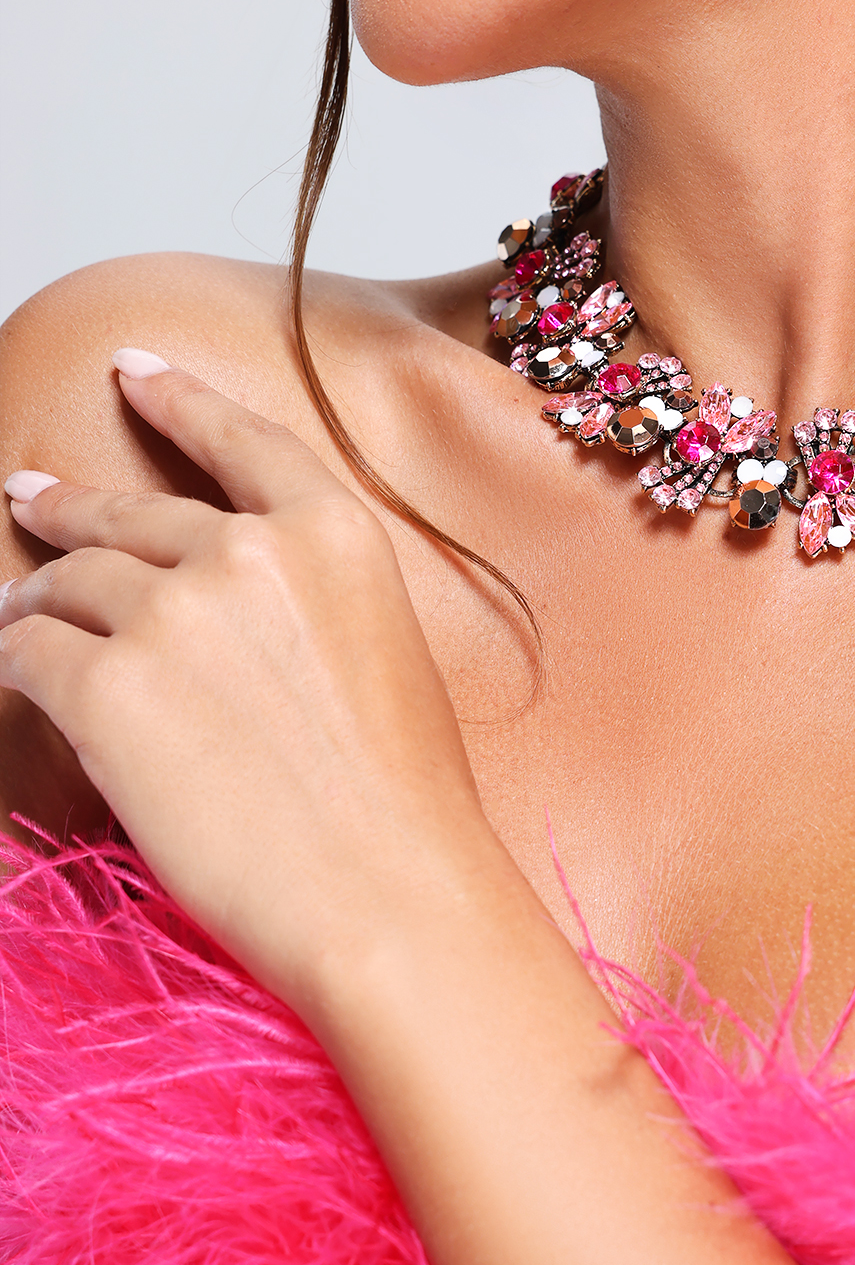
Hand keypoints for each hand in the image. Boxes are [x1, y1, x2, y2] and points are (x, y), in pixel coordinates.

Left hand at [0, 352, 518, 1015]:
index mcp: (335, 535)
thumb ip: (302, 605)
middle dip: (69, 506)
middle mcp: (248, 552)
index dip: (179, 400)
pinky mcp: (103, 686)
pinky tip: (16, 676)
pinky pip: (30, 656)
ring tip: (16, 615)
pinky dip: (17, 666)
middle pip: (132, 515)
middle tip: (29, 498)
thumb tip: (216, 618)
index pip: (240, 441)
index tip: (134, 369)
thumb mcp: (383, 658)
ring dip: (35, 600)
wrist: (386, 894)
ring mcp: (169, 614)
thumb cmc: (406, 805)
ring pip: (69, 584)